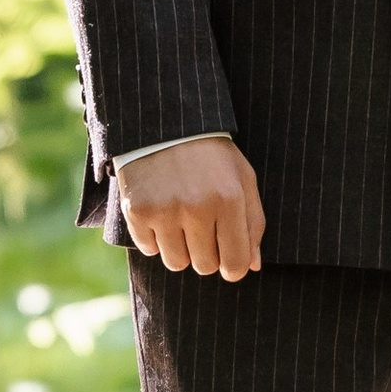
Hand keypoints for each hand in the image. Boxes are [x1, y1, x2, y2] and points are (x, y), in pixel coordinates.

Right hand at [119, 135, 264, 279]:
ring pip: (176, 262)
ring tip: (181, 220)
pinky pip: (149, 249)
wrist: (166, 124)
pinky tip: (161, 213)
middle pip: (205, 266)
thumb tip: (252, 266)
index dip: (234, 267)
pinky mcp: (137, 210)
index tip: (229, 259)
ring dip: (180, 248)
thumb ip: (253, 223)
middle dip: (207, 254)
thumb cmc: (212, 155)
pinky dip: (155, 238)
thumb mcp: (242, 178)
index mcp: (229, 199)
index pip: (235, 263)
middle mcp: (196, 207)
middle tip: (203, 229)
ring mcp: (164, 210)